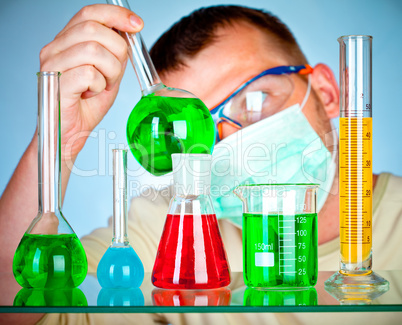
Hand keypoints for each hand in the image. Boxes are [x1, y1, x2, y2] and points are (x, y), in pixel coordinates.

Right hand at [39, 4, 142, 160]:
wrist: (70, 134)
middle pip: (94, 29)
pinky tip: (92, 94)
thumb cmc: (85, 106)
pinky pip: (88, 73)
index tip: (137, 24)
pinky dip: (99, 85)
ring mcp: (52, 65)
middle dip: (116, 51)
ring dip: (109, 71)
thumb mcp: (107, 75)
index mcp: (66, 43)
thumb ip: (114, 54)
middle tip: (114, 73)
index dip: (116, 15)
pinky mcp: (55, 83)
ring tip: (103, 85)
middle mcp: (54, 49)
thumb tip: (128, 33)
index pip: (89, 13)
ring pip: (92, 50)